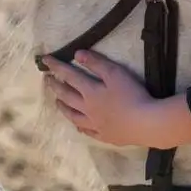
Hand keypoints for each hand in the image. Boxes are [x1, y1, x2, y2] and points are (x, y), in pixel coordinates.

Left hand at [41, 50, 169, 148]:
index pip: (69, 75)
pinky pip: (88, 131)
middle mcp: (88, 109)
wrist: (145, 123)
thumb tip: (77, 54)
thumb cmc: (132, 95)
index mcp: (90, 92)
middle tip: (47, 80)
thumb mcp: (115, 73)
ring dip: (63, 107)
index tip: (44, 60)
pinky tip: (78, 127)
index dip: (56, 66)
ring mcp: (95, 124)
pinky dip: (80, 127)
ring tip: (57, 102)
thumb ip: (96, 63)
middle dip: (56, 86)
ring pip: (73, 115)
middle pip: (67, 96)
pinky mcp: (105, 135)